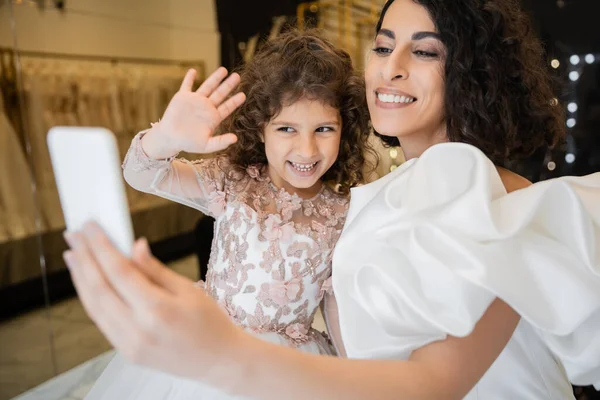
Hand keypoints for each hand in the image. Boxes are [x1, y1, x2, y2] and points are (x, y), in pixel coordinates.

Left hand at [62, 223, 244, 381]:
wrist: (219, 360)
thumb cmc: (210, 322)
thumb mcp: (188, 289)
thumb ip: (155, 269)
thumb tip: (135, 246)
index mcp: (158, 309)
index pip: (119, 272)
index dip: (101, 247)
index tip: (90, 228)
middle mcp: (138, 329)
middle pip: (100, 288)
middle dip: (84, 258)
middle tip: (73, 236)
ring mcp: (129, 345)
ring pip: (94, 307)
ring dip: (81, 279)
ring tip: (74, 255)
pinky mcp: (127, 353)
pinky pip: (101, 322)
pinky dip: (91, 299)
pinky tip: (88, 283)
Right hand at [143, 67, 245, 157]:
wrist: (170, 139)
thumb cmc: (188, 143)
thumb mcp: (206, 146)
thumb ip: (221, 142)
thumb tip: (235, 139)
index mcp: (213, 118)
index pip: (227, 108)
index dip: (235, 101)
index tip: (243, 95)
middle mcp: (206, 107)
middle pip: (220, 94)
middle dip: (229, 85)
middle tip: (237, 76)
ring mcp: (195, 101)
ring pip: (207, 87)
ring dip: (215, 78)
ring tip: (224, 69)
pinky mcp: (182, 97)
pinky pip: (187, 85)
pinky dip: (189, 78)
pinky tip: (194, 70)